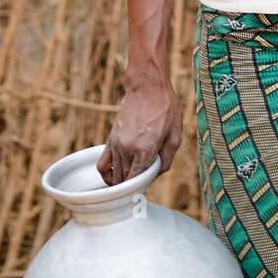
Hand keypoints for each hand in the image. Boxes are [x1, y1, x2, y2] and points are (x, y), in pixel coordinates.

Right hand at [96, 69, 181, 185]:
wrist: (147, 86)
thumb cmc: (166, 108)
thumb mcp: (175, 134)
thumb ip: (167, 158)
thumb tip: (157, 173)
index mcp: (145, 149)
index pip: (138, 180)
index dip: (142, 188)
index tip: (147, 190)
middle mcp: (127, 149)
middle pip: (126, 180)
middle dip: (133, 187)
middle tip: (143, 186)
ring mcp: (116, 145)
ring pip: (115, 175)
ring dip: (122, 183)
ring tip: (132, 185)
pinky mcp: (110, 140)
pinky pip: (102, 164)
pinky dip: (106, 175)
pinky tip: (114, 178)